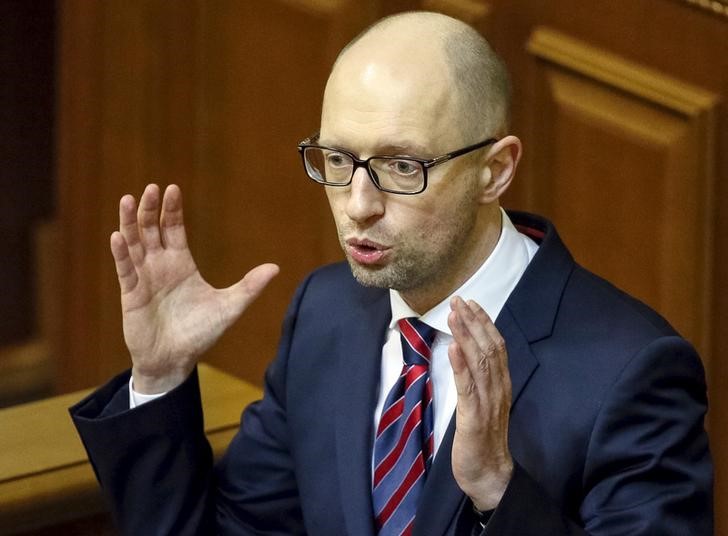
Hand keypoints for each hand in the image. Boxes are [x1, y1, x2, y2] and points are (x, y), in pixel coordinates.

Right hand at [110, 184, 278, 393]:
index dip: (172, 210)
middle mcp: (160, 265)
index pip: (174, 229)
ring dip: (129, 223)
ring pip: (134, 244)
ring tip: (127, 200)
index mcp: (182, 264)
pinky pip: (125, 270)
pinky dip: (122, 254)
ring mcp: (144, 278)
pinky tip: (118, 237)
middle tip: (151, 188)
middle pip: (152, 230)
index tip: (173, 188)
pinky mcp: (131, 294)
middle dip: (150, 209)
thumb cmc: (199, 333)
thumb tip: (276, 268)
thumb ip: (249, 287)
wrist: (175, 360)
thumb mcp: (229, 307)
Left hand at [447, 296, 512, 510]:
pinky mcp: (474, 418)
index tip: (471, 303)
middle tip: (459, 300)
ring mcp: (488, 403)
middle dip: (473, 322)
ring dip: (467, 336)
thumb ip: (479, 380)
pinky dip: (461, 366)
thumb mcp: (483, 402)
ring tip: (455, 315)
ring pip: (480, 363)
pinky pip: (468, 388)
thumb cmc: (483, 438)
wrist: (488, 474)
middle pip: (489, 348)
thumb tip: (467, 354)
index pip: (496, 346)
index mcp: (501, 384)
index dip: (484, 323)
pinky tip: (453, 349)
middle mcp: (498, 389)